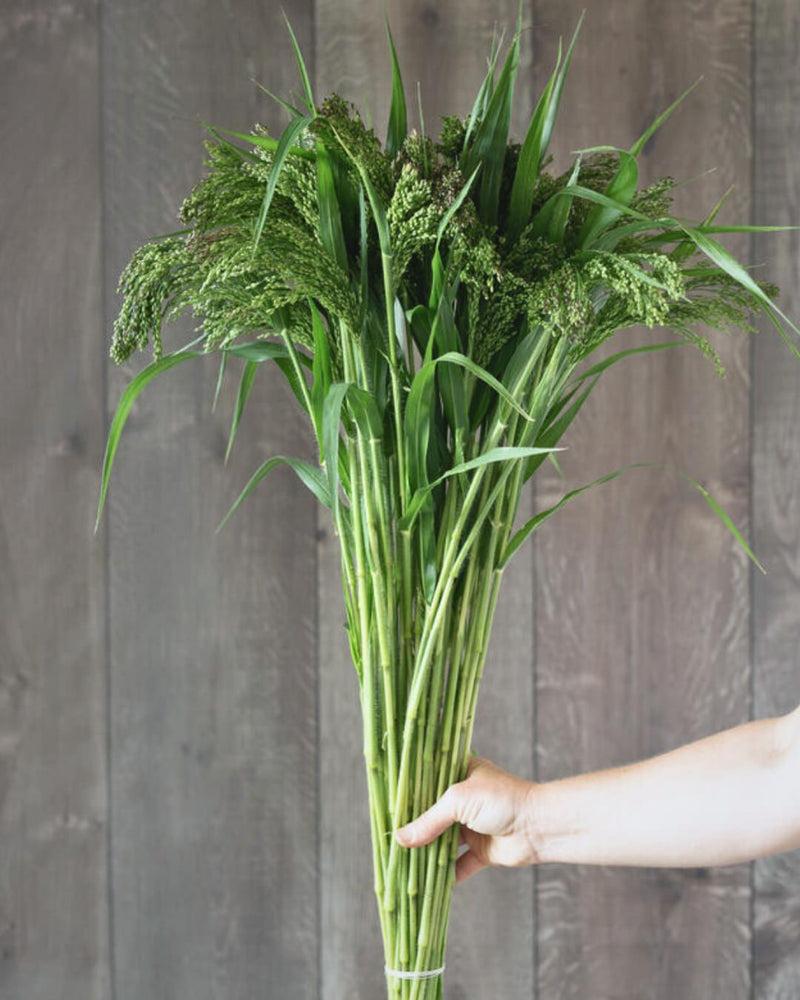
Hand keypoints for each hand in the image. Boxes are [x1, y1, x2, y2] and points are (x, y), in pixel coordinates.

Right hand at [394, 756, 538, 883]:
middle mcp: (466, 799)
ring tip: (403, 863)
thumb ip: (429, 821)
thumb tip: (401, 839)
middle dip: (416, 829)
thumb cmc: (501, 800)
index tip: (388, 811)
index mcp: (461, 775)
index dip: (410, 797)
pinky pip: (460, 864)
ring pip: (445, 841)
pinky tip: (428, 885)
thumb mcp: (458, 801)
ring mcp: (474, 826)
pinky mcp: (483, 851)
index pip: (428, 784)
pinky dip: (446, 875)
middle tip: (391, 841)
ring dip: (428, 853)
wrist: (539, 826)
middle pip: (434, 816)